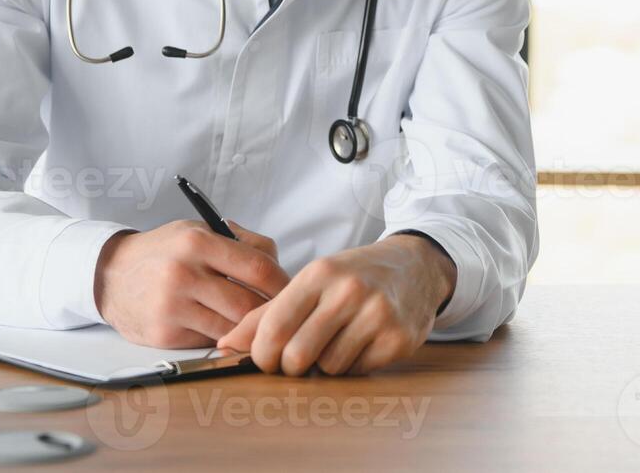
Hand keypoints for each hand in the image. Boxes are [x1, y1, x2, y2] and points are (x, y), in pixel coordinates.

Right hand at [94, 219, 288, 347]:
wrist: (110, 275)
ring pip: (232, 326)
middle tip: (282, 314)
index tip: (293, 290)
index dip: (282, 283)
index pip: (257, 267)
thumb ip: (242, 241)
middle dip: (270, 311)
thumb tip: (280, 265)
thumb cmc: (163, 251)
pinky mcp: (164, 334)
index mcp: (197, 242)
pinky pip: (210, 340)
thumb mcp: (197, 231)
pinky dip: (224, 337)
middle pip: (248, 303)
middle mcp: (183, 273)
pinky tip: (228, 330)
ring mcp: (172, 306)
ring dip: (249, 328)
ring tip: (260, 324)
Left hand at [217, 233, 455, 375]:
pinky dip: (354, 366)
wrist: (415, 266)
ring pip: (328, 368)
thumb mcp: (311, 281)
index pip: (273, 329)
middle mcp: (348, 290)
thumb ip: (266, 313)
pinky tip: (363, 343)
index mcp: (319, 273)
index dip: (261, 355)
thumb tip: (223, 346)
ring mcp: (377, 314)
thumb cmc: (353, 276)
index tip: (266, 358)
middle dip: (292, 366)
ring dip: (326, 364)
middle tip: (301, 356)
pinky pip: (357, 372)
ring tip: (339, 340)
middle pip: (297, 357)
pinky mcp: (398, 338)